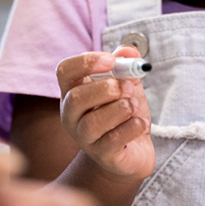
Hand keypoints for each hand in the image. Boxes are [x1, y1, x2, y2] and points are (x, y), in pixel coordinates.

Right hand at [55, 47, 154, 179]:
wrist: (133, 151)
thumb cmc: (124, 114)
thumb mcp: (127, 84)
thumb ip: (127, 64)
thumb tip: (128, 50)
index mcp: (73, 91)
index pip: (65, 71)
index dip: (86, 62)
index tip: (111, 61)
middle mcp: (71, 115)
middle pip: (76, 97)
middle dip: (108, 89)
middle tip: (128, 88)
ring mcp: (83, 138)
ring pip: (94, 122)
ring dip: (122, 108)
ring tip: (134, 107)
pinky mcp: (102, 155)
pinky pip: (114, 139)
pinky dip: (133, 126)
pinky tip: (140, 124)